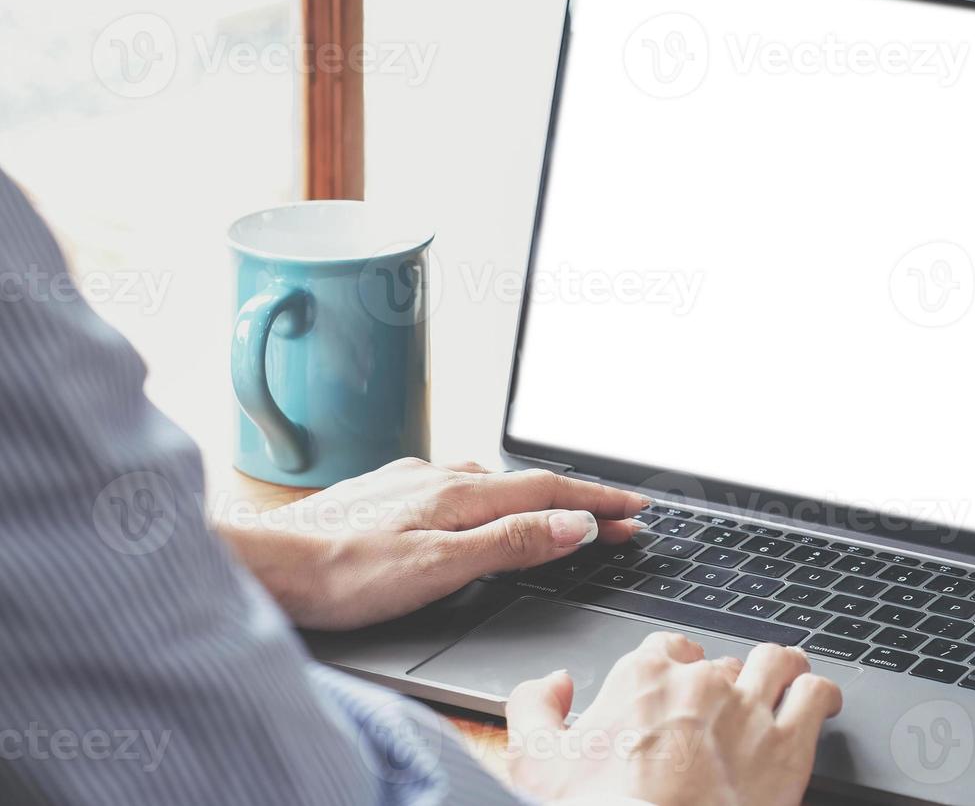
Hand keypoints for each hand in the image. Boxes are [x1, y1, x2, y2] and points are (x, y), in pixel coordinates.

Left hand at [220, 457, 648, 629]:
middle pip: (523, 483)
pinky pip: (453, 486)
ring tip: (556, 511)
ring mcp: (408, 481)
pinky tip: (473, 508)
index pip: (549, 492)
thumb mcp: (441, 568)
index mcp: (459, 494)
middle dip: (575, 498)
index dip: (597, 501)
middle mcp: (437, 475)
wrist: (263, 563)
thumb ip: (511, 543)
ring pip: (486, 481)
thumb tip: (574, 523)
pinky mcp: (382, 493)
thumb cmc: (343, 575)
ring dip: (530, 495)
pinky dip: (487, 496)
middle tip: (614, 516)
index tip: (636, 509)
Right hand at [507, 632, 842, 805]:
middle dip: (726, 684)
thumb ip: (533, 708)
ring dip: (782, 671)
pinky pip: (817, 697)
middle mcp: (700, 683)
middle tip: (725, 712)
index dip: (676, 670)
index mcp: (642, 678)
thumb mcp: (535, 763)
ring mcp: (748, 709)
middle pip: (722, 663)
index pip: (668, 649)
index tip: (678, 692)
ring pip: (778, 663)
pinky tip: (820, 704)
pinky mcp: (787, 745)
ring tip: (785, 683)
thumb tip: (554, 684)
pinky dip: (822, 696)